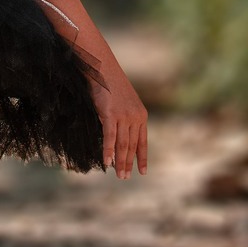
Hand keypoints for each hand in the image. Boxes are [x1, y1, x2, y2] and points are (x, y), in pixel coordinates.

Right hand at [90, 63, 147, 180]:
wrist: (104, 68)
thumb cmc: (110, 85)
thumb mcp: (122, 103)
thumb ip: (123, 119)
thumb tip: (116, 136)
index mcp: (141, 115)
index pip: (143, 141)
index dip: (142, 157)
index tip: (142, 172)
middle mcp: (135, 117)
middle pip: (132, 145)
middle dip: (129, 163)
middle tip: (125, 178)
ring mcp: (124, 116)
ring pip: (123, 144)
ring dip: (121, 162)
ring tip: (119, 175)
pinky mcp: (110, 114)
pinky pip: (110, 137)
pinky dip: (108, 151)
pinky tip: (107, 162)